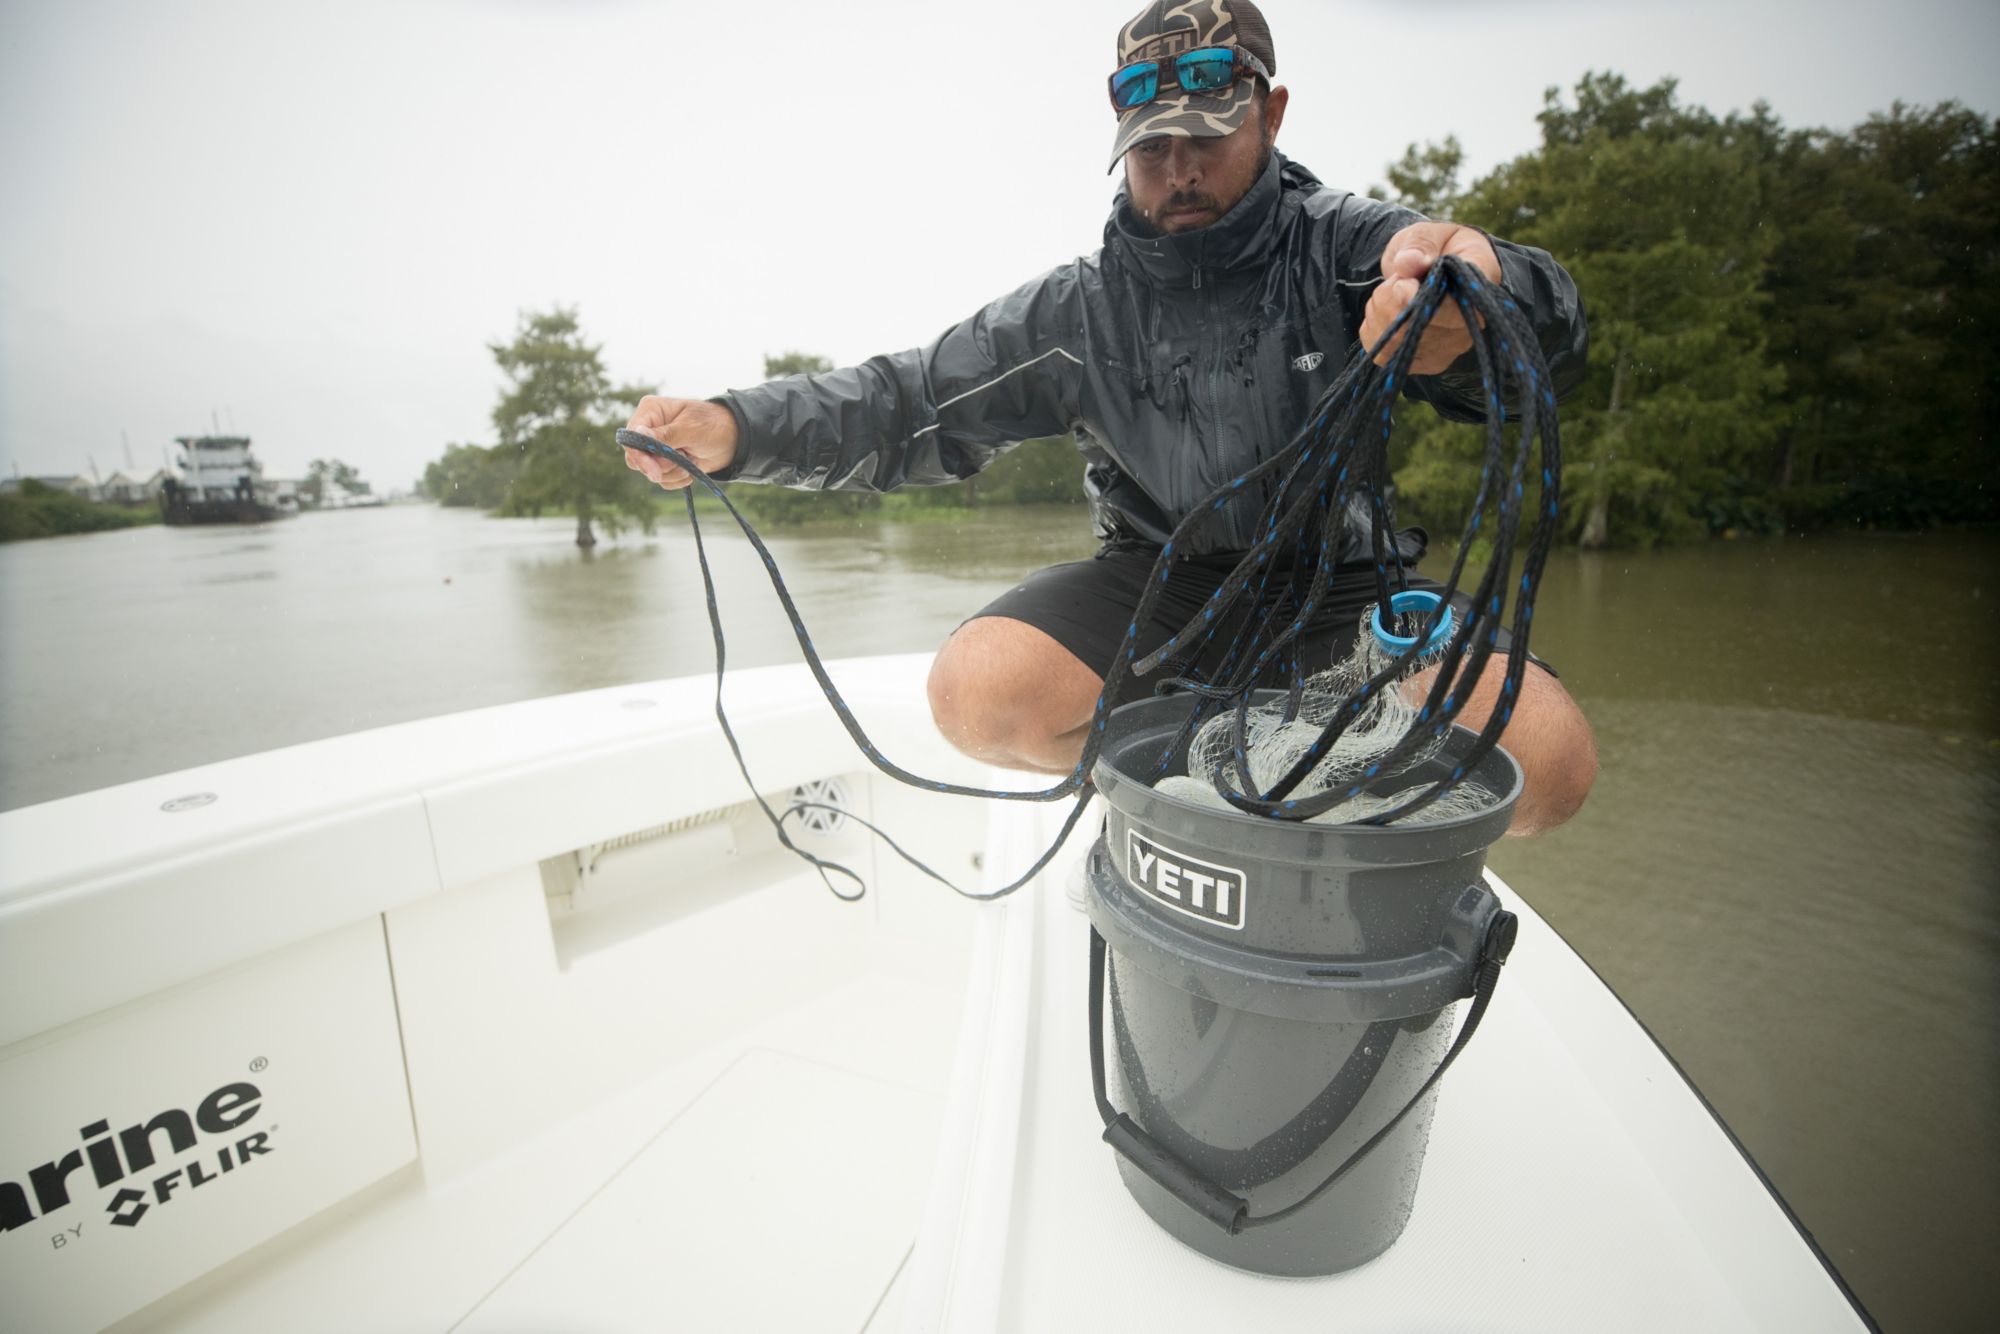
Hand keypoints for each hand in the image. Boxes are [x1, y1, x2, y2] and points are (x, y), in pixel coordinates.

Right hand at [623, 397, 739, 489]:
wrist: (733, 440)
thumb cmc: (713, 425)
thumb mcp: (690, 428)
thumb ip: (664, 434)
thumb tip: (638, 433)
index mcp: (651, 411)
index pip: (631, 436)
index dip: (639, 455)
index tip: (654, 471)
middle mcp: (649, 428)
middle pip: (635, 457)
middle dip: (659, 466)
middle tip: (680, 466)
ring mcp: (656, 448)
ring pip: (650, 472)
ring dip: (673, 472)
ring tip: (690, 459)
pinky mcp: (665, 463)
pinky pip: (663, 480)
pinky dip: (678, 479)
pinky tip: (691, 467)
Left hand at [1359, 222, 1502, 373]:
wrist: (1439, 266)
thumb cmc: (1440, 248)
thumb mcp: (1431, 233)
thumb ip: (1421, 244)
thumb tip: (1408, 262)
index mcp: (1477, 287)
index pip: (1453, 308)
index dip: (1419, 301)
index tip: (1401, 282)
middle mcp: (1469, 325)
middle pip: (1418, 328)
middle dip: (1391, 299)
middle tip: (1398, 278)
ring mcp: (1448, 349)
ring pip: (1396, 343)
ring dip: (1380, 312)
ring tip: (1393, 290)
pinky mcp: (1424, 362)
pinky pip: (1384, 355)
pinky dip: (1374, 329)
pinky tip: (1386, 311)